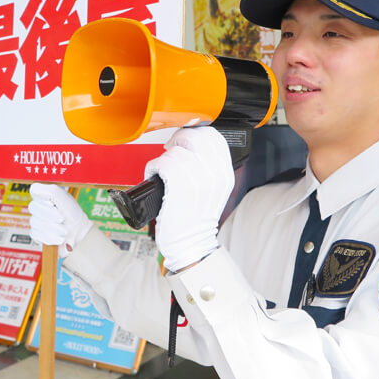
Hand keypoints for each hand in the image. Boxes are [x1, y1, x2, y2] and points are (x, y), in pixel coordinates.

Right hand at [28, 184, 93, 254]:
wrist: (79, 233)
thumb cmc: (73, 214)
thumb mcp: (65, 199)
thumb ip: (52, 191)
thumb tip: (35, 189)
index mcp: (45, 195)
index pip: (34, 191)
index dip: (44, 198)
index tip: (54, 204)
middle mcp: (39, 206)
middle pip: (33, 207)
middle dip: (50, 215)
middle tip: (62, 218)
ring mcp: (36, 220)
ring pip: (35, 222)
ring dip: (53, 228)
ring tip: (64, 230)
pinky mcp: (36, 234)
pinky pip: (36, 234)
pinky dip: (50, 237)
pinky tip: (59, 238)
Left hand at [145, 127, 234, 270]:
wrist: (191, 244)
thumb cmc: (196, 220)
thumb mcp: (214, 190)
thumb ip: (210, 167)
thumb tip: (192, 145)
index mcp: (225, 173)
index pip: (213, 137)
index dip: (196, 133)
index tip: (185, 142)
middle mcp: (214, 173)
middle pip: (194, 137)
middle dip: (178, 140)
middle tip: (170, 151)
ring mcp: (196, 177)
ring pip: (175, 150)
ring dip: (164, 159)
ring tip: (164, 172)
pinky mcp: (177, 183)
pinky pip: (161, 162)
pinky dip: (153, 168)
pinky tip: (156, 178)